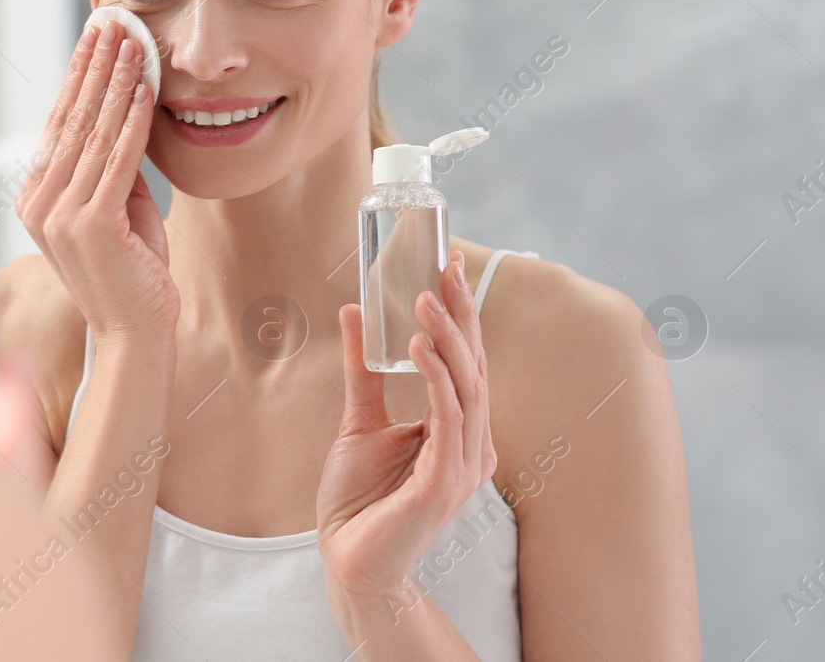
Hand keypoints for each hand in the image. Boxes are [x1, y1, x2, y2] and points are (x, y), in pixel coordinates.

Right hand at [14, 18, 178, 341]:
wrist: (136, 335)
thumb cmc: (133, 274)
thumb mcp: (119, 209)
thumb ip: (114, 169)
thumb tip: (126, 118)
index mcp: (35, 198)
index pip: (58, 124)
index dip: (78, 76)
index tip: (95, 36)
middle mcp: (38, 203)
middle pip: (71, 119)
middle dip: (95, 65)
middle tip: (112, 21)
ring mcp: (60, 215)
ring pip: (93, 133)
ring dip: (115, 81)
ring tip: (132, 41)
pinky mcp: (90, 225)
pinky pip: (117, 159)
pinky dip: (133, 119)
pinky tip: (144, 88)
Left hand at [316, 251, 497, 606]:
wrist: (348, 559)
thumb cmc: (359, 500)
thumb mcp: (359, 420)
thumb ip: (362, 370)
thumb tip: (352, 311)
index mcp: (459, 431)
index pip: (467, 362)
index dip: (462, 314)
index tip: (450, 265)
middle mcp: (471, 446)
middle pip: (476, 367)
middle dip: (462, 314)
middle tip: (447, 267)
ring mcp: (464, 466)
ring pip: (467, 388)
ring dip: (447, 339)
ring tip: (425, 298)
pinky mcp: (446, 483)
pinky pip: (449, 418)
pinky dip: (437, 378)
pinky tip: (419, 346)